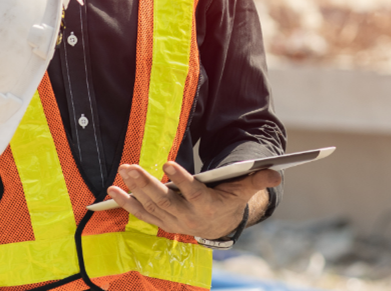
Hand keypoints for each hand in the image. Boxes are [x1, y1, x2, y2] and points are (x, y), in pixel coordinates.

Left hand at [108, 162, 279, 239]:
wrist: (218, 226)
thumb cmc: (229, 199)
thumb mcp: (244, 190)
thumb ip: (258, 180)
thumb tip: (278, 172)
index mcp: (206, 205)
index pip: (192, 193)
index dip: (181, 180)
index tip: (168, 164)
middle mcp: (186, 216)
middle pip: (164, 200)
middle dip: (146, 184)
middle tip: (130, 167)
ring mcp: (171, 220)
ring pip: (150, 205)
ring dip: (134, 190)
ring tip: (122, 172)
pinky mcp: (160, 220)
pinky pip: (141, 212)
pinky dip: (126, 202)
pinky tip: (113, 190)